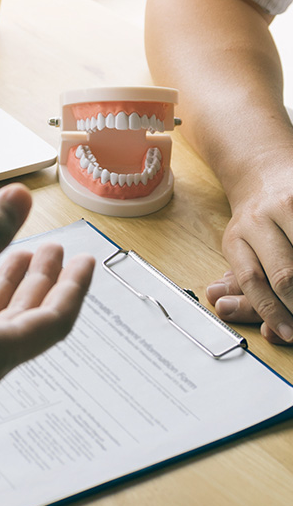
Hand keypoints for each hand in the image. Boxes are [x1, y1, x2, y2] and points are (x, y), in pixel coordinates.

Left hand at [206, 159, 292, 343]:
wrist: (265, 171)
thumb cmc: (259, 222)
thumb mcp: (242, 247)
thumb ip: (238, 282)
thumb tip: (220, 305)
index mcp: (237, 237)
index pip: (251, 280)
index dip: (269, 311)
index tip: (285, 334)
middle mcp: (259, 220)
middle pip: (284, 274)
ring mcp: (287, 206)